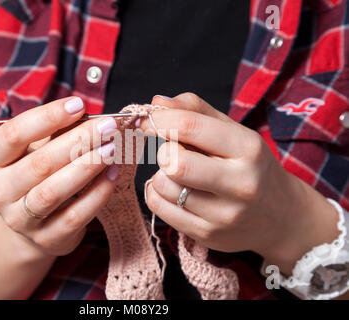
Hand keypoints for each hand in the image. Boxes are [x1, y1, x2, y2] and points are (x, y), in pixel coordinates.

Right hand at [0, 96, 119, 256]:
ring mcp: (21, 219)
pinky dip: (97, 193)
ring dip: (87, 167)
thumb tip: (95, 117)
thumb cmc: (38, 177)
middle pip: (39, 163)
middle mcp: (0, 192)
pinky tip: (112, 174)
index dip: (47, 117)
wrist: (33, 225)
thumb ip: (58, 133)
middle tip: (108, 126)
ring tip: (112, 149)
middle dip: (79, 141)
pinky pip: (75, 215)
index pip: (13, 135)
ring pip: (54, 191)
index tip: (78, 104)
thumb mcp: (37, 151)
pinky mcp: (47, 238)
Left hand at [142, 93, 339, 274]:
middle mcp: (240, 184)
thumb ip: (196, 111)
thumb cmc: (250, 166)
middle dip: (164, 152)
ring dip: (161, 174)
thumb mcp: (233, 132)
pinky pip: (160, 208)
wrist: (280, 216)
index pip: (191, 127)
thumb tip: (157, 102)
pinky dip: (156, 193)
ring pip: (164, 186)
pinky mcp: (207, 234)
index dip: (160, 120)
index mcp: (248, 149)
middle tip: (170, 151)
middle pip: (175, 163)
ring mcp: (224, 215)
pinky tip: (172, 189)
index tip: (148, 120)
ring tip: (178, 173)